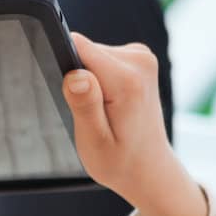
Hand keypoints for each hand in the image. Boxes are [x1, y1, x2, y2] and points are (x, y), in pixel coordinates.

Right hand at [62, 33, 207, 215]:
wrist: (149, 168)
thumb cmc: (120, 161)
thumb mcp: (94, 142)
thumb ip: (84, 105)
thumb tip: (74, 74)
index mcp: (127, 80)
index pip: (77, 47)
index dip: (66, 71)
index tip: (75, 100)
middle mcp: (139, 60)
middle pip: (84, 50)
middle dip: (78, 80)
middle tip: (92, 114)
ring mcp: (142, 56)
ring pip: (92, 54)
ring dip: (90, 82)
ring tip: (103, 112)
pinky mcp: (138, 58)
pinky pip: (102, 59)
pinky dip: (99, 80)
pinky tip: (111, 104)